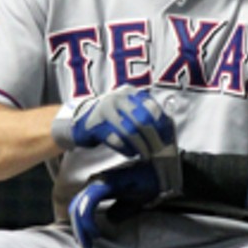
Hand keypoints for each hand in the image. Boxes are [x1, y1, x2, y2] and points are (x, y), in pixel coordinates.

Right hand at [52, 87, 174, 158]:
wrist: (81, 120)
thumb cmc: (111, 117)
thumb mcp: (127, 108)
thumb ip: (144, 114)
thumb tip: (167, 130)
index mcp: (130, 92)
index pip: (151, 107)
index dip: (161, 124)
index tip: (166, 139)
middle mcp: (118, 98)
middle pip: (142, 120)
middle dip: (152, 138)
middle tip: (157, 151)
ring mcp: (105, 111)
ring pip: (129, 131)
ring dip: (140, 146)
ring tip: (145, 155)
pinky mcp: (96, 125)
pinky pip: (116, 140)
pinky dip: (126, 149)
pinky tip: (130, 153)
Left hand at [67, 146, 183, 247]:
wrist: (163, 173)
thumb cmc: (148, 184)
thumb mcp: (131, 202)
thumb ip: (119, 210)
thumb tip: (110, 219)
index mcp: (99, 185)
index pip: (80, 205)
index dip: (80, 225)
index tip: (86, 240)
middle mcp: (96, 181)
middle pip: (76, 207)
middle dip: (78, 229)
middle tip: (86, 245)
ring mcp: (100, 181)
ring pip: (79, 207)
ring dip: (81, 228)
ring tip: (89, 242)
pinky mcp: (106, 184)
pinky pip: (89, 203)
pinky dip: (87, 220)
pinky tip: (95, 232)